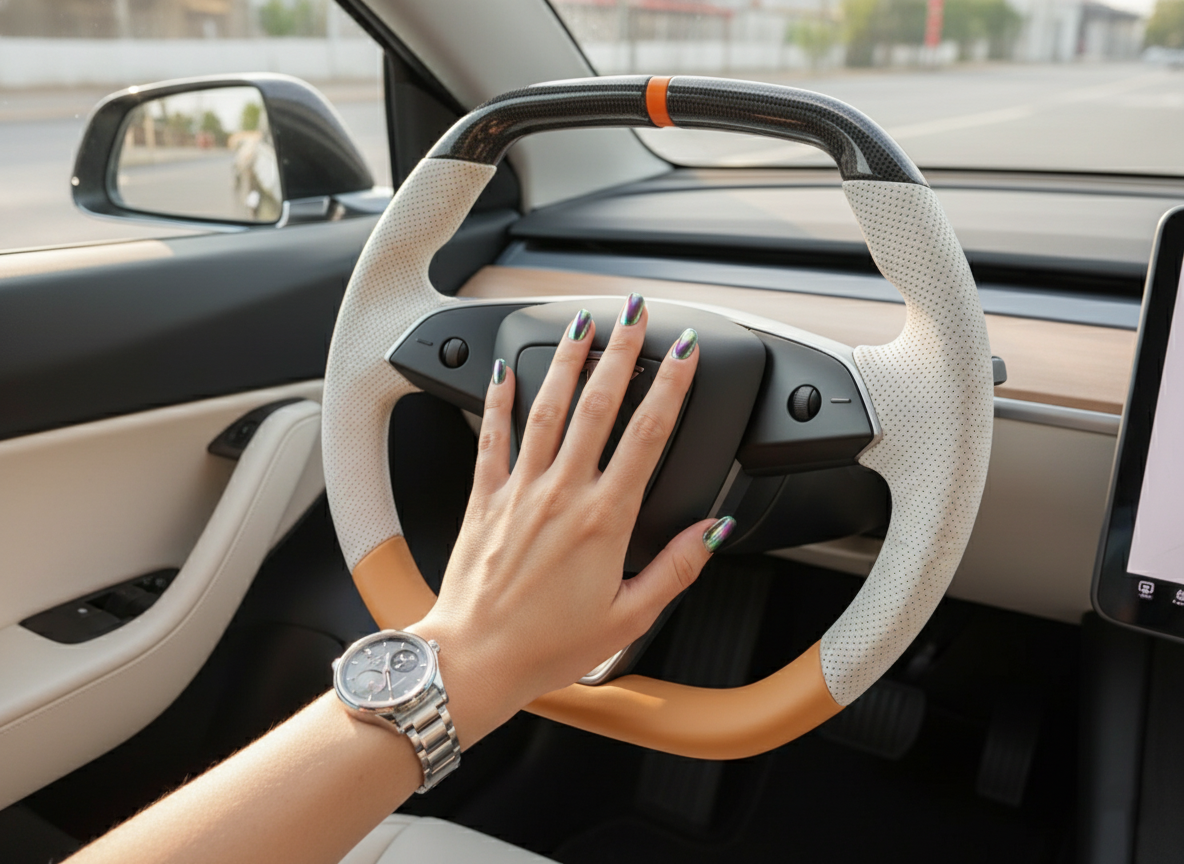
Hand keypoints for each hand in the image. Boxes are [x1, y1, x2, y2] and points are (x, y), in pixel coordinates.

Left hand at [408, 295, 733, 746]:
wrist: (474, 659)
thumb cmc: (546, 646)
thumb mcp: (629, 618)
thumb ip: (677, 568)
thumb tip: (714, 530)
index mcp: (604, 519)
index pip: (648, 435)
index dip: (672, 387)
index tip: (686, 354)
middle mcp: (562, 493)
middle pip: (599, 405)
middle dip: (622, 352)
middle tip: (636, 315)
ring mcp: (520, 489)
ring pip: (548, 408)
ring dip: (568, 361)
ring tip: (583, 323)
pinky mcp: (486, 496)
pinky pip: (493, 435)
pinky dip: (501, 399)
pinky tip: (508, 370)